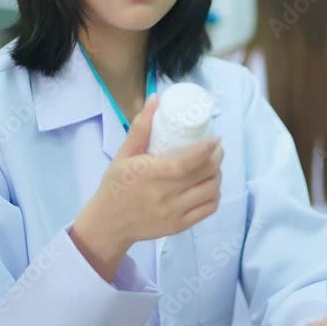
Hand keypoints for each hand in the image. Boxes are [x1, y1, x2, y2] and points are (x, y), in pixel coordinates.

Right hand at [69, 95, 223, 280]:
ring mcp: (173, 213)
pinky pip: (208, 209)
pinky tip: (210, 185)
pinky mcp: (179, 226)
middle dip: (216, 159)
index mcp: (150, 174)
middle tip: (216, 149)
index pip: (186, 163)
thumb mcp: (124, 155)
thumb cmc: (116, 185)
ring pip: (210, 192)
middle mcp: (164, 195)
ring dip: (217, 176)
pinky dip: (214, 195)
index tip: (215, 139)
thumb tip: (155, 99)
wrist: (109, 224)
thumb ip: (140, 128)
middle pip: (203, 175)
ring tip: (213, 166)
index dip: (205, 150)